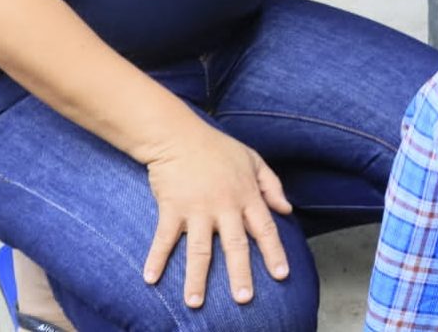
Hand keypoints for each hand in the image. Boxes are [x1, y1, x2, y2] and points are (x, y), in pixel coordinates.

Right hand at [140, 118, 292, 308]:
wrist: (179, 135)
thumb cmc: (217, 148)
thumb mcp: (252, 159)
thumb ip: (271, 184)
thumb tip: (287, 210)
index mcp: (246, 195)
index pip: (265, 228)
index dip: (274, 252)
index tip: (281, 275)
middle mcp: (224, 205)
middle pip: (235, 244)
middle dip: (240, 273)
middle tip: (243, 298)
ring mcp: (197, 208)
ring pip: (199, 249)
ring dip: (196, 277)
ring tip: (194, 303)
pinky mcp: (172, 207)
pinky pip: (164, 237)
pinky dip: (156, 258)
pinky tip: (150, 278)